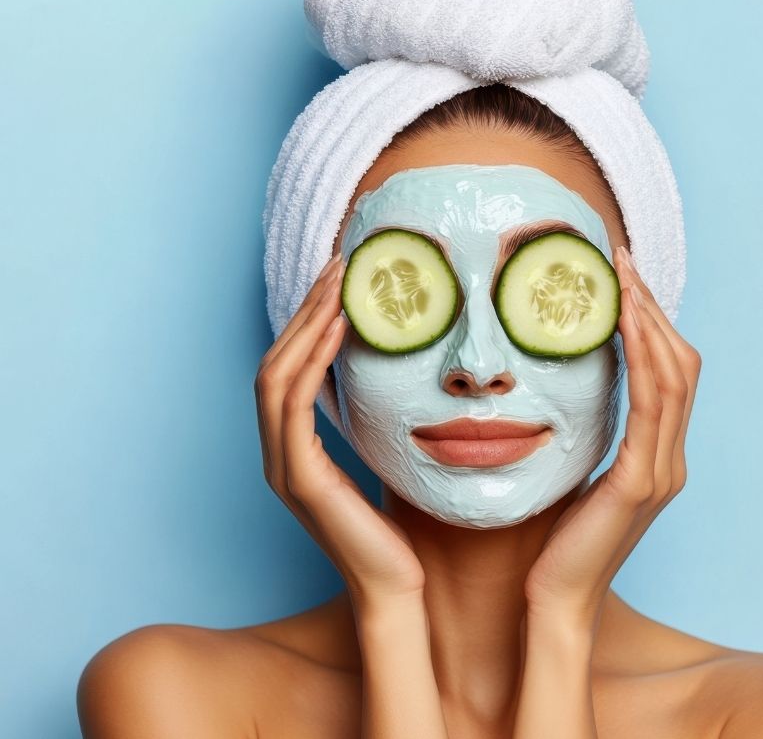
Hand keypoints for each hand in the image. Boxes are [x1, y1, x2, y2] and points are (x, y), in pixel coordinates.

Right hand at [253, 253, 425, 607]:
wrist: (396, 587)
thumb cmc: (395, 530)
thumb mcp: (381, 462)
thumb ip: (371, 424)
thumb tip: (394, 377)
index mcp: (293, 450)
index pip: (288, 370)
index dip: (307, 322)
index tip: (340, 282)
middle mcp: (278, 454)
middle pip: (276, 362)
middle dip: (305, 310)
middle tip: (339, 266)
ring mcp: (282, 467)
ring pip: (276, 377)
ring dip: (306, 324)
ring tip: (340, 284)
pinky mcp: (299, 479)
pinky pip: (294, 406)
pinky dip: (313, 361)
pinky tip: (340, 329)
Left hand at [523, 245, 701, 630]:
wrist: (553, 602)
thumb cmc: (554, 542)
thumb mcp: (576, 476)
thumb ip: (587, 437)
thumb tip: (560, 387)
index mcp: (658, 459)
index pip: (670, 376)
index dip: (652, 324)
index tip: (621, 280)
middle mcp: (671, 461)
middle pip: (681, 366)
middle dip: (652, 308)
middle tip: (620, 262)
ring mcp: (662, 472)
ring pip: (672, 377)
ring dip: (648, 319)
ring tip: (619, 276)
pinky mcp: (640, 483)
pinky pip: (650, 404)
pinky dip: (641, 355)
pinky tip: (619, 320)